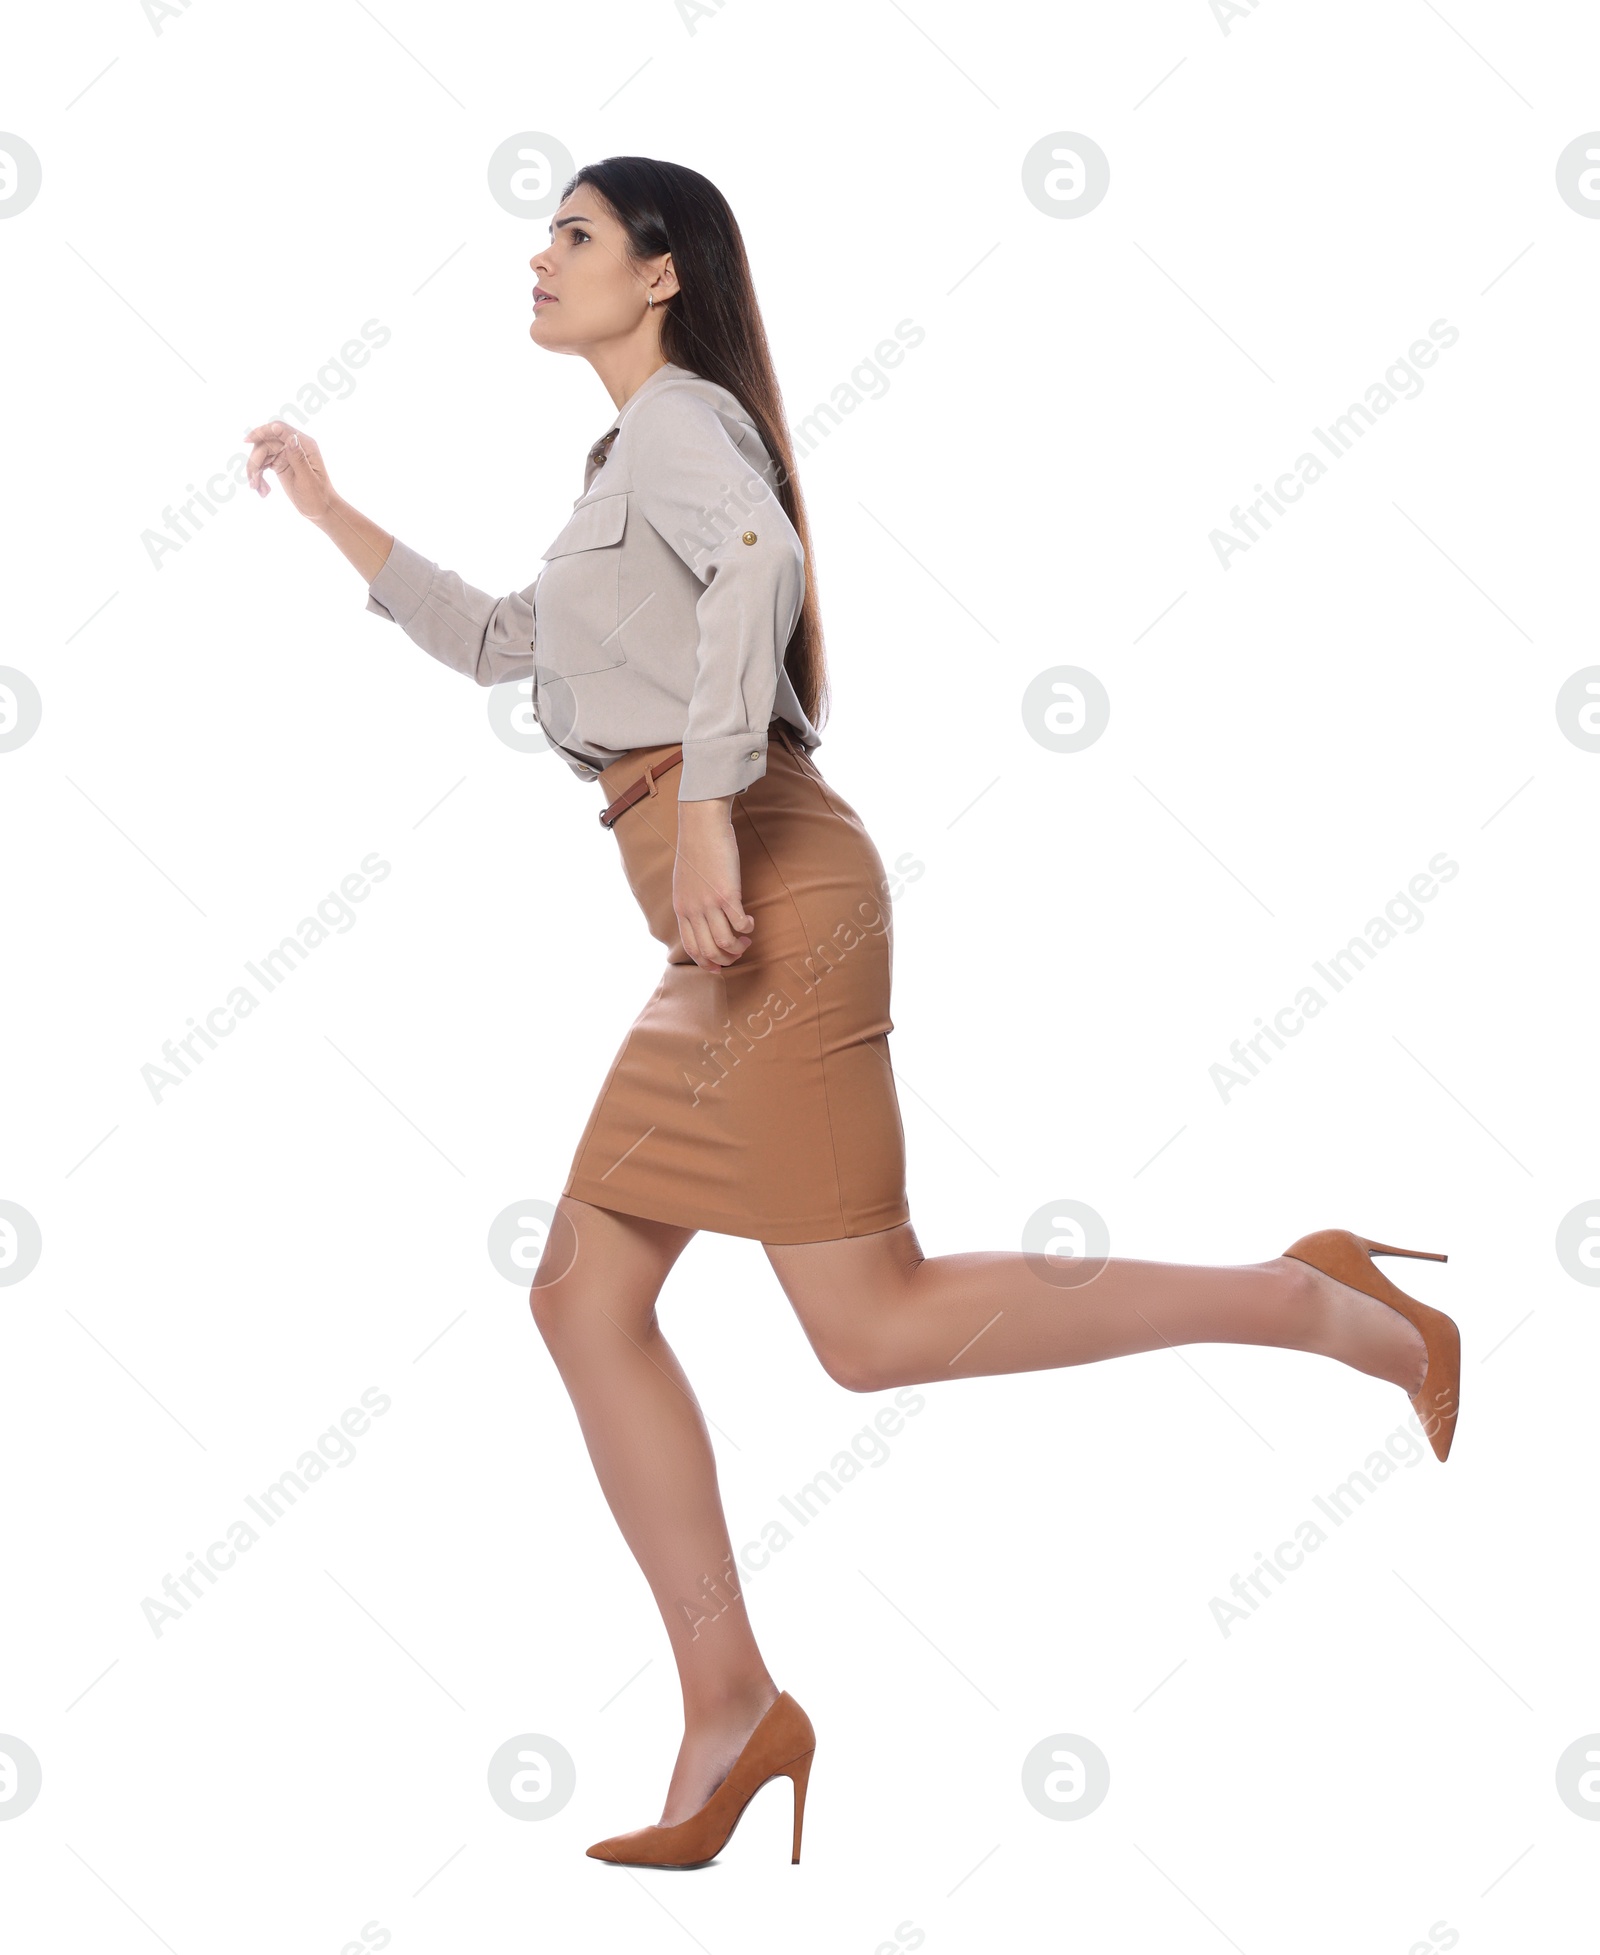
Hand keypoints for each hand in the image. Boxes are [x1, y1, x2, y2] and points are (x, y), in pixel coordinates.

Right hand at [243, 420, 337, 521]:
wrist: (321, 510)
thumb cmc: (318, 497)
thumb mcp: (308, 479)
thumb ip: (298, 458)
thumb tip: (291, 437)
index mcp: (305, 445)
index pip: (279, 429)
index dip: (261, 432)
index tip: (246, 441)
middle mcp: (294, 446)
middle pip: (265, 443)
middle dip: (255, 461)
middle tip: (253, 483)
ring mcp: (286, 454)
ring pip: (261, 454)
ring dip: (255, 471)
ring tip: (256, 489)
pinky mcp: (279, 463)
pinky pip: (262, 464)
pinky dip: (258, 476)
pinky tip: (262, 490)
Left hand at [673, 798, 753, 969]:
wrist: (701, 825)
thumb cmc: (696, 849)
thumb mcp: (685, 882)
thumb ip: (691, 902)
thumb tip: (703, 917)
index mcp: (681, 909)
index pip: (691, 948)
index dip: (707, 962)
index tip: (720, 966)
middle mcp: (693, 911)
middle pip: (709, 951)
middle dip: (726, 959)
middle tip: (739, 950)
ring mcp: (709, 904)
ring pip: (725, 943)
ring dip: (739, 946)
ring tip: (746, 938)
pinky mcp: (727, 894)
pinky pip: (739, 924)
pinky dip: (747, 928)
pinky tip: (749, 920)